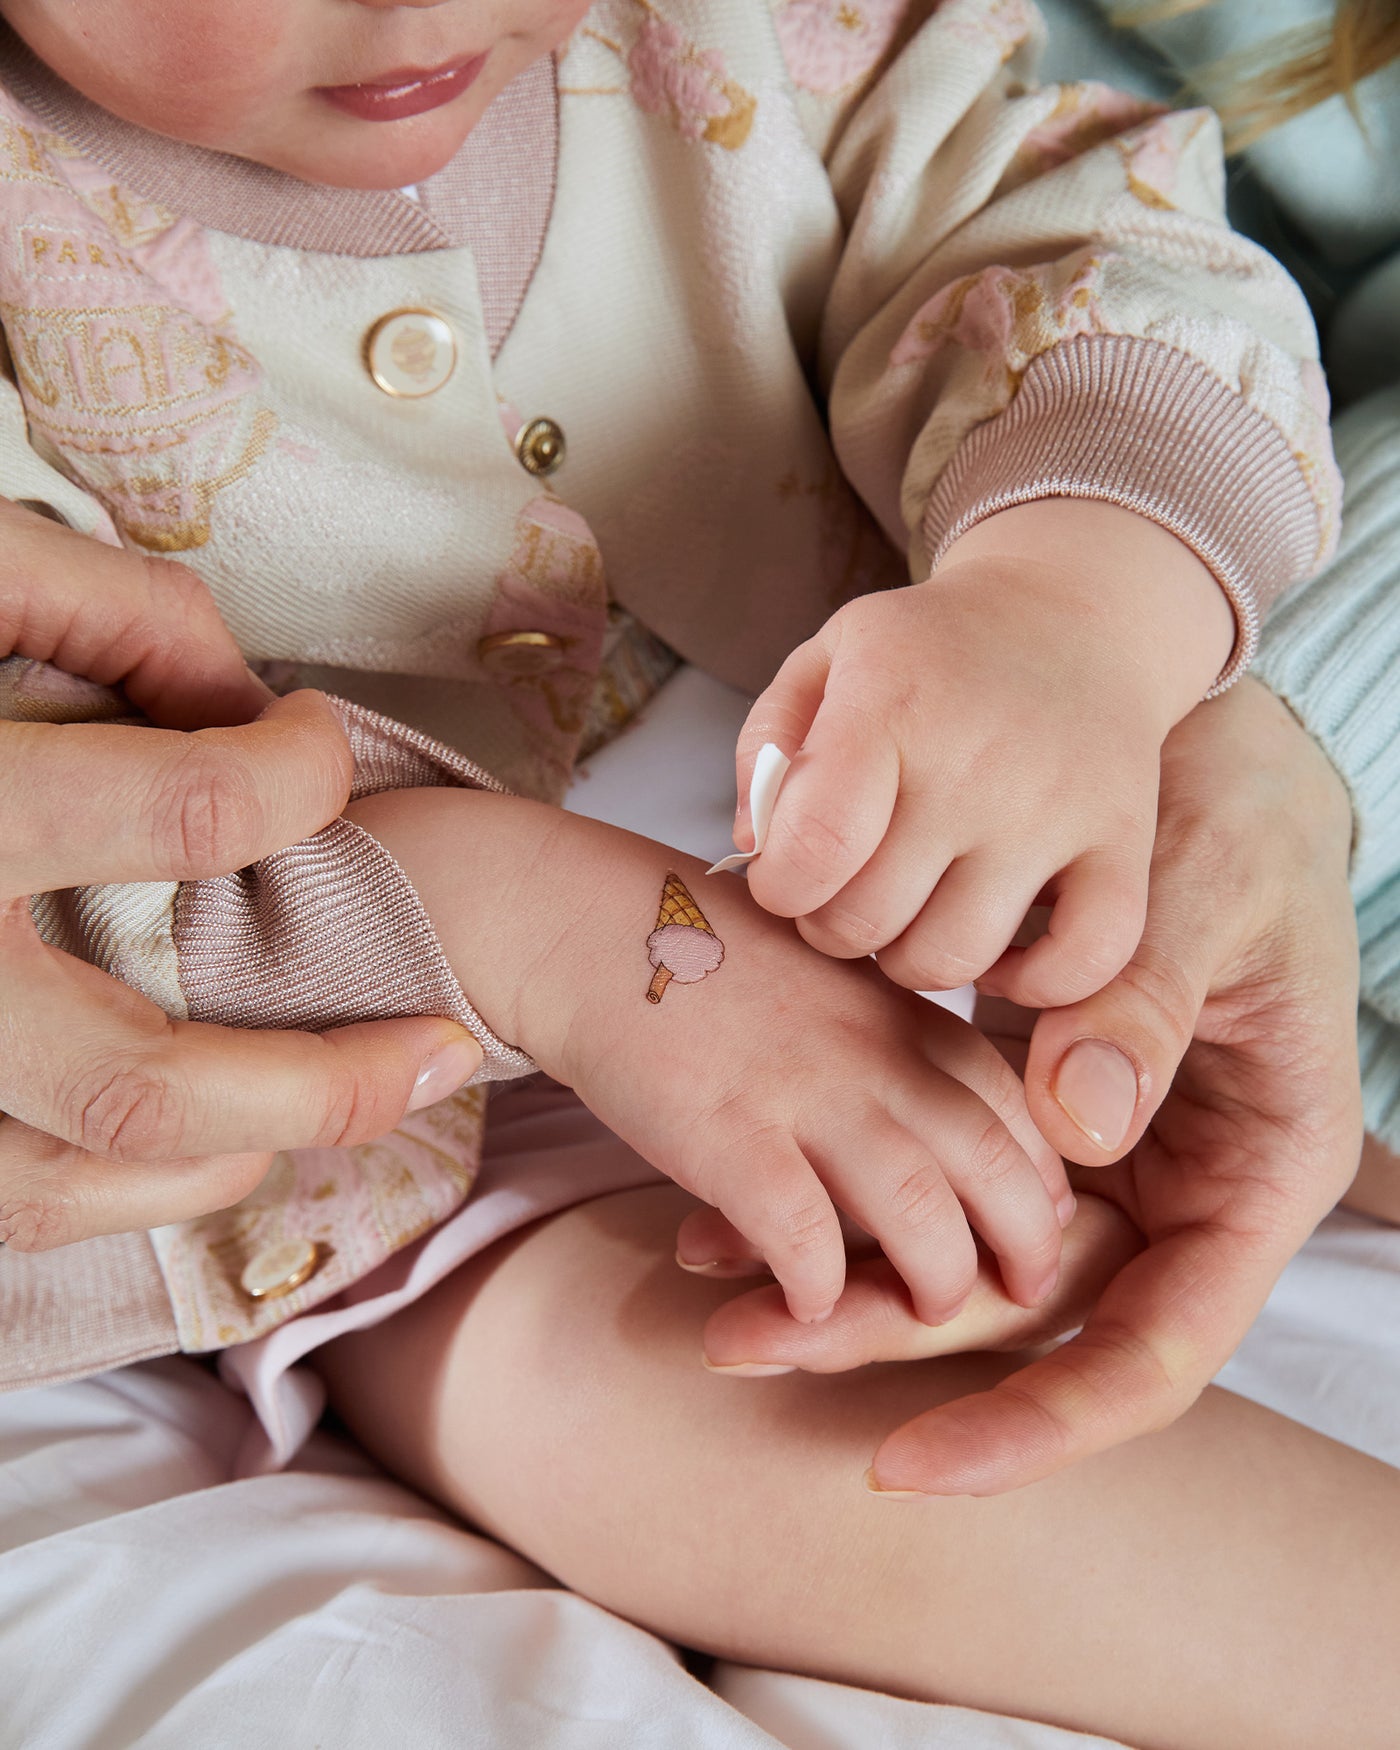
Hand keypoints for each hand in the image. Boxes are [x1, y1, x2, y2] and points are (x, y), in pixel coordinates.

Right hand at [0, 500, 482, 1251]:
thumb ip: (103, 608)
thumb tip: (243, 697)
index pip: (183, 816)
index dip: (297, 776)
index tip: (311, 744)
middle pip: (133, 1085)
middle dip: (320, 1085)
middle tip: (444, 1051)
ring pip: (54, 1189)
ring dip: (216, 1167)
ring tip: (320, 1112)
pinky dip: (100, 1194)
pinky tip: (184, 1145)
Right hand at [348, 789, 1073, 1325]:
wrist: (589, 928)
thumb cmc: (703, 957)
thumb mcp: (825, 976)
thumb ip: (887, 1033)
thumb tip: (934, 1112)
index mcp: (900, 1008)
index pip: (1013, 1102)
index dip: (1040, 1174)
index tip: (1039, 1220)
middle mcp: (871, 1049)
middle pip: (994, 1164)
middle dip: (1024, 1244)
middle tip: (1021, 1291)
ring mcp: (803, 1092)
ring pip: (920, 1214)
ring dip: (935, 1283)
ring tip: (918, 1314)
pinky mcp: (728, 1135)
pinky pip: (805, 1240)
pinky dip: (820, 1291)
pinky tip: (809, 1308)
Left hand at [697, 678, 1362, 1492]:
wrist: (1195, 746)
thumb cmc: (1241, 811)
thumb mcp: (1211, 896)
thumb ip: (1146, 1006)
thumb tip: (1073, 1128)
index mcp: (1249, 1175)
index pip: (1149, 1353)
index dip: (1037, 1422)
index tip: (913, 1457)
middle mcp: (1165, 1184)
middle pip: (1026, 1316)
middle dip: (886, 1338)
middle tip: (746, 1344)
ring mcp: (1088, 1144)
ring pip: (960, 1247)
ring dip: (839, 1267)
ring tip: (706, 1268)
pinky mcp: (1014, 1093)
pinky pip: (927, 1163)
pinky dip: (844, 1179)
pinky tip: (736, 1191)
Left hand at [739, 500, 1233, 1008]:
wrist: (1073, 614)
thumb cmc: (927, 656)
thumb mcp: (827, 659)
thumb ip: (768, 747)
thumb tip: (754, 846)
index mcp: (891, 704)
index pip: (815, 845)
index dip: (780, 887)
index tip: (788, 875)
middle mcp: (978, 761)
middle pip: (868, 918)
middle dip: (831, 926)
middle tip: (843, 894)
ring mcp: (1057, 807)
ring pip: (954, 959)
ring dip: (909, 960)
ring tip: (907, 914)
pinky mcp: (1122, 843)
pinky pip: (1085, 961)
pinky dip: (1035, 982)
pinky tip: (1001, 950)